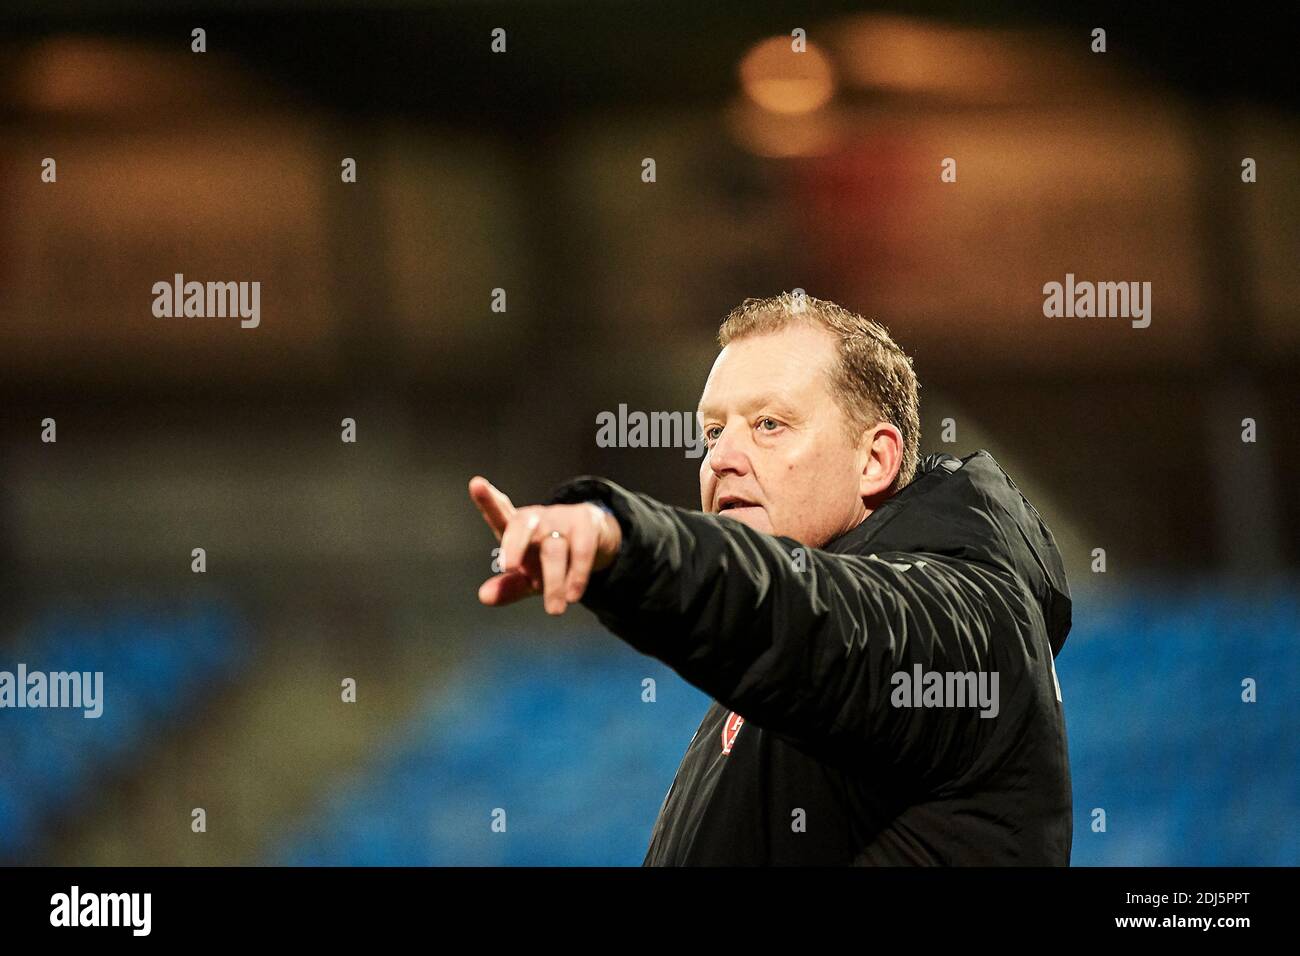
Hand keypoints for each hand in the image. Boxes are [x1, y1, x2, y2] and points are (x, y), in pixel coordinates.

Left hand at [469, 475, 622, 614]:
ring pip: (554, 549)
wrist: (594, 542)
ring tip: (555, 610)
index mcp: (517, 529)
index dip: (487, 500)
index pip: (499, 514)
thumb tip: (484, 597)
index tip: (476, 484)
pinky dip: (577, 574)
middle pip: (522, 525)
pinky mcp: (586, 524)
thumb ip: (508, 587)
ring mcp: (562, 519)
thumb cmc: (549, 558)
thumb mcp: (529, 576)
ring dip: (554, 582)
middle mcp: (537, 519)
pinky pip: (581, 550)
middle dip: (514, 543)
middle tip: (509, 567)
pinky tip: (573, 595)